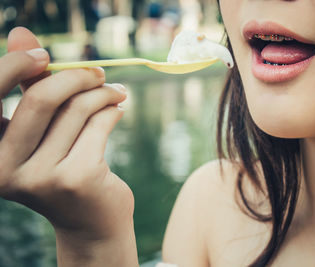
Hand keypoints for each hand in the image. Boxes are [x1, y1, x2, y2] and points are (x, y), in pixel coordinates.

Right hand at [0, 28, 137, 265]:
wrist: (91, 223)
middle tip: (99, 72)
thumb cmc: (65, 171)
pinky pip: (99, 125)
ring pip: (77, 110)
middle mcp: (6, 169)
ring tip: (116, 93)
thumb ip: (32, 88)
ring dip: (103, 94)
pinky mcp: (76, 178)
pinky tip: (118, 110)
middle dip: (76, 77)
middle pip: (41, 99)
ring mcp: (41, 177)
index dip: (16, 65)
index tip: (44, 54)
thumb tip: (19, 32)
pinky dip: (112, 111)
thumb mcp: (43, 132)